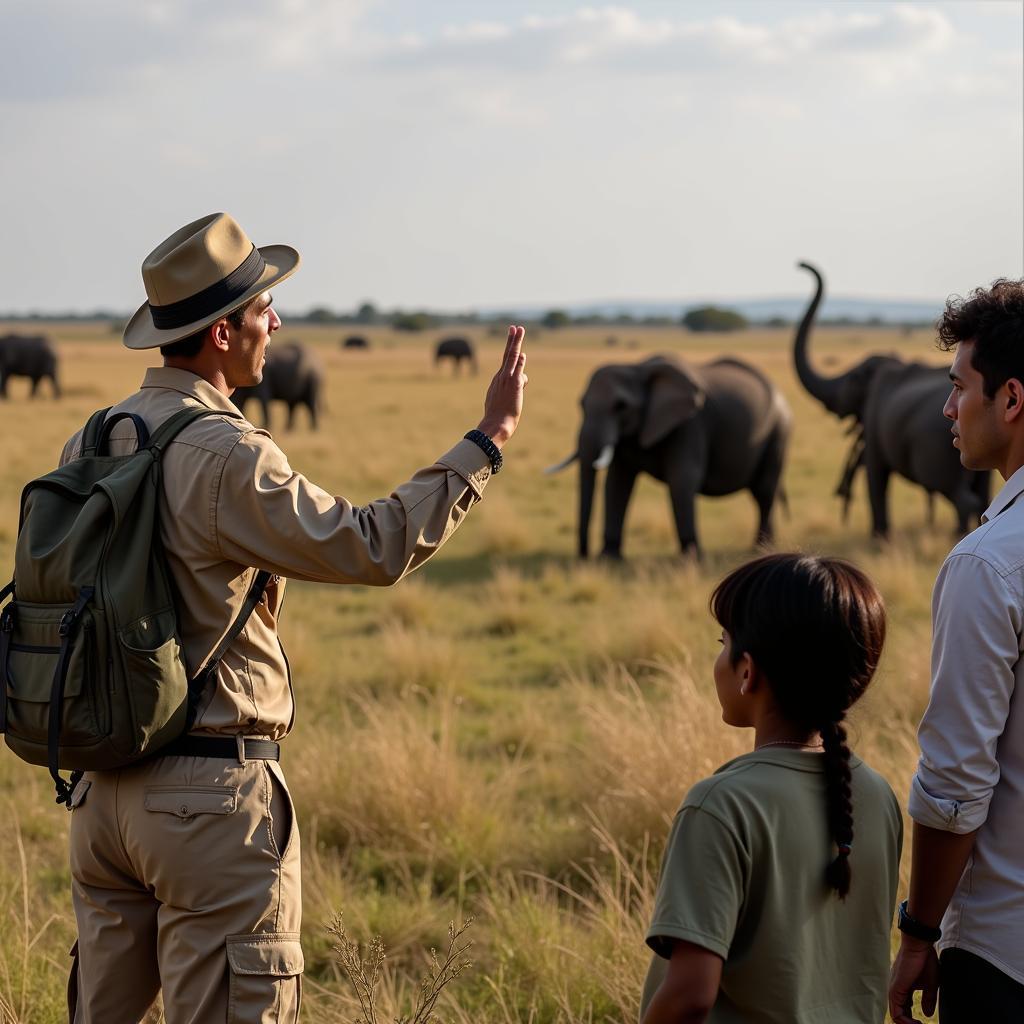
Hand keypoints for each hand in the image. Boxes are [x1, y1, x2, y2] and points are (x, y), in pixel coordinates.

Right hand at [476, 325, 526, 447]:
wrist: (495, 424)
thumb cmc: (498, 415)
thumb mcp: (503, 398)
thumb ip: (514, 386)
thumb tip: (524, 380)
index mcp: (497, 380)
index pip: (507, 362)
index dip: (510, 349)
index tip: (512, 337)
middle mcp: (501, 377)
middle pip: (507, 355)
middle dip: (511, 340)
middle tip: (515, 327)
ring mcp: (506, 380)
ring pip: (511, 358)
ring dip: (515, 343)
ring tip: (519, 330)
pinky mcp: (513, 386)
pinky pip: (517, 370)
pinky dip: (519, 362)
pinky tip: (522, 354)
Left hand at [889, 936, 939, 1022]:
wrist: (919, 945)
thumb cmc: (925, 960)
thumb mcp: (930, 984)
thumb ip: (928, 1000)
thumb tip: (926, 1014)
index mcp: (903, 988)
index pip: (904, 1009)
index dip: (912, 1020)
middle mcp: (896, 989)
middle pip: (898, 1012)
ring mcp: (894, 989)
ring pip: (895, 1013)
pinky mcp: (896, 988)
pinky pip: (895, 1010)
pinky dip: (904, 1021)